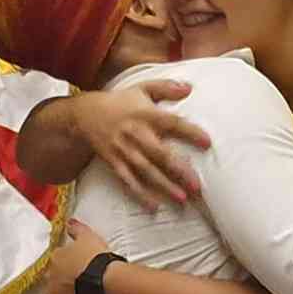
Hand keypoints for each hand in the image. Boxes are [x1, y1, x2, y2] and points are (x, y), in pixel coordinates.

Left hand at [44, 219, 109, 293]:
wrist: (101, 281)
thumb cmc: (96, 258)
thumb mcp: (88, 237)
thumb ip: (77, 229)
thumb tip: (69, 221)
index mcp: (57, 259)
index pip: (59, 260)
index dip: (70, 263)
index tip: (78, 265)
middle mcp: (51, 278)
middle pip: (56, 279)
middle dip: (65, 281)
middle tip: (81, 281)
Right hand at [76, 80, 210, 209]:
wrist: (84, 113)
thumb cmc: (120, 100)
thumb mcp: (142, 87)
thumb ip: (166, 87)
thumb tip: (190, 87)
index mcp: (146, 115)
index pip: (172, 123)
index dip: (190, 132)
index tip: (208, 143)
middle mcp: (135, 134)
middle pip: (160, 154)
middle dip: (179, 170)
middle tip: (198, 185)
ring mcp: (123, 150)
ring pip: (146, 171)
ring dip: (164, 186)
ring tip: (182, 199)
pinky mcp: (113, 162)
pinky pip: (127, 181)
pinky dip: (139, 194)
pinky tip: (154, 206)